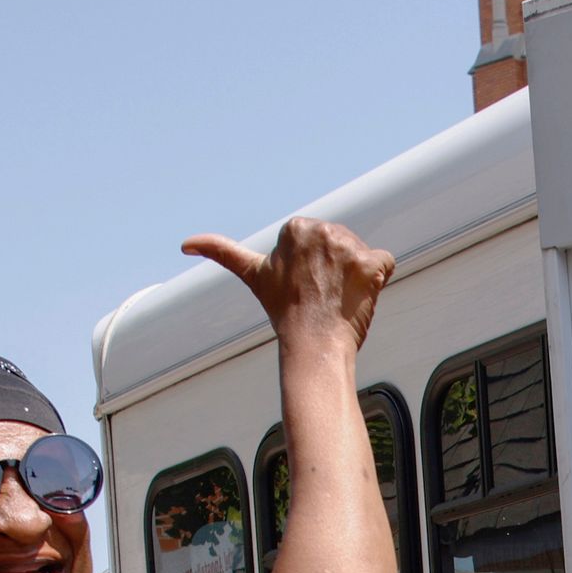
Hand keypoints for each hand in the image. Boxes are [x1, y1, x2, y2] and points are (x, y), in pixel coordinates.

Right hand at [184, 216, 393, 352]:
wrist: (312, 345)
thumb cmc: (285, 313)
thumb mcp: (252, 274)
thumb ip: (221, 252)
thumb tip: (186, 243)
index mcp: (296, 227)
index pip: (322, 240)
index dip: (319, 267)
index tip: (306, 285)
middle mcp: (321, 231)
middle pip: (345, 244)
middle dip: (339, 269)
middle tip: (324, 295)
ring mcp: (347, 247)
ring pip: (364, 255)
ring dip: (357, 277)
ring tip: (338, 297)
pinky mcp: (370, 263)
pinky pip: (385, 264)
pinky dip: (378, 282)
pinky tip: (359, 297)